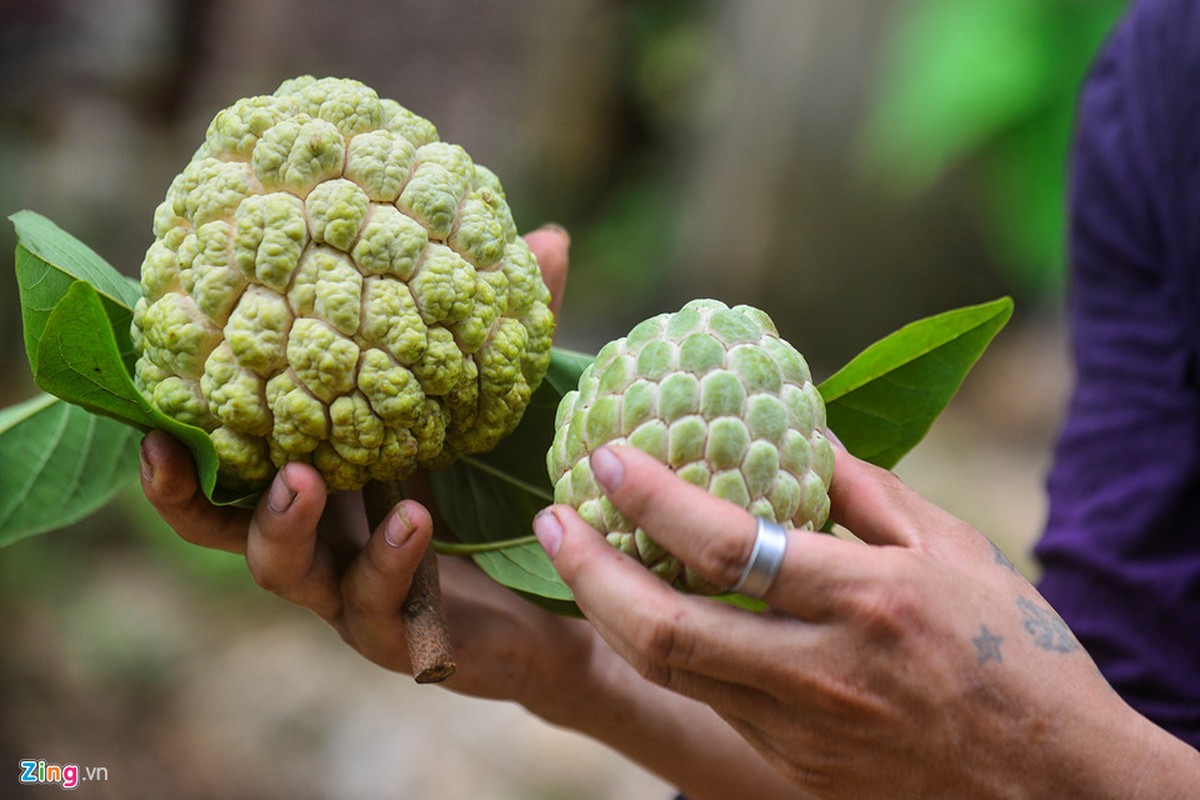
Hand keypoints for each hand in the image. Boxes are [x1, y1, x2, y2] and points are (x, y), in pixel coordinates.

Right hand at [140, 225, 590, 706]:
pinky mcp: (398, 634)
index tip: (151, 380)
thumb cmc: (516, 490)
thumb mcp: (506, 405)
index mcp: (325, 475)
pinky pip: (375, 603)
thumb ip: (512, 335)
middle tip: (181, 446)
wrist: (573, 588)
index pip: (237, 453)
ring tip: (304, 479)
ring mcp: (351, 589)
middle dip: (190, 490)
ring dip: (281, 525)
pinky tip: (412, 521)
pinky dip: (386, 560)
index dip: (188, 425)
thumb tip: (548, 235)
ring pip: (282, 571)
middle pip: (222, 523)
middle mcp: (323, 533)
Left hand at [536, 444, 1199, 797]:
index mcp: (864, 600)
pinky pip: (706, 698)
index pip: (726, 545)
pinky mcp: (791, 764)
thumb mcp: (953, 549)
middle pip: (662, 631)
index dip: (652, 496)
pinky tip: (645, 604)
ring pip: (667, 673)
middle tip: (552, 516)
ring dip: (608, 610)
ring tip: (576, 554)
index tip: (608, 454)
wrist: (1052, 786)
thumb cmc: (1015, 654)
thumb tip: (799, 433)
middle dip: (589, 571)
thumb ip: (866, 489)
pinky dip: (662, 647)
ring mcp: (798, 729)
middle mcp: (818, 670)